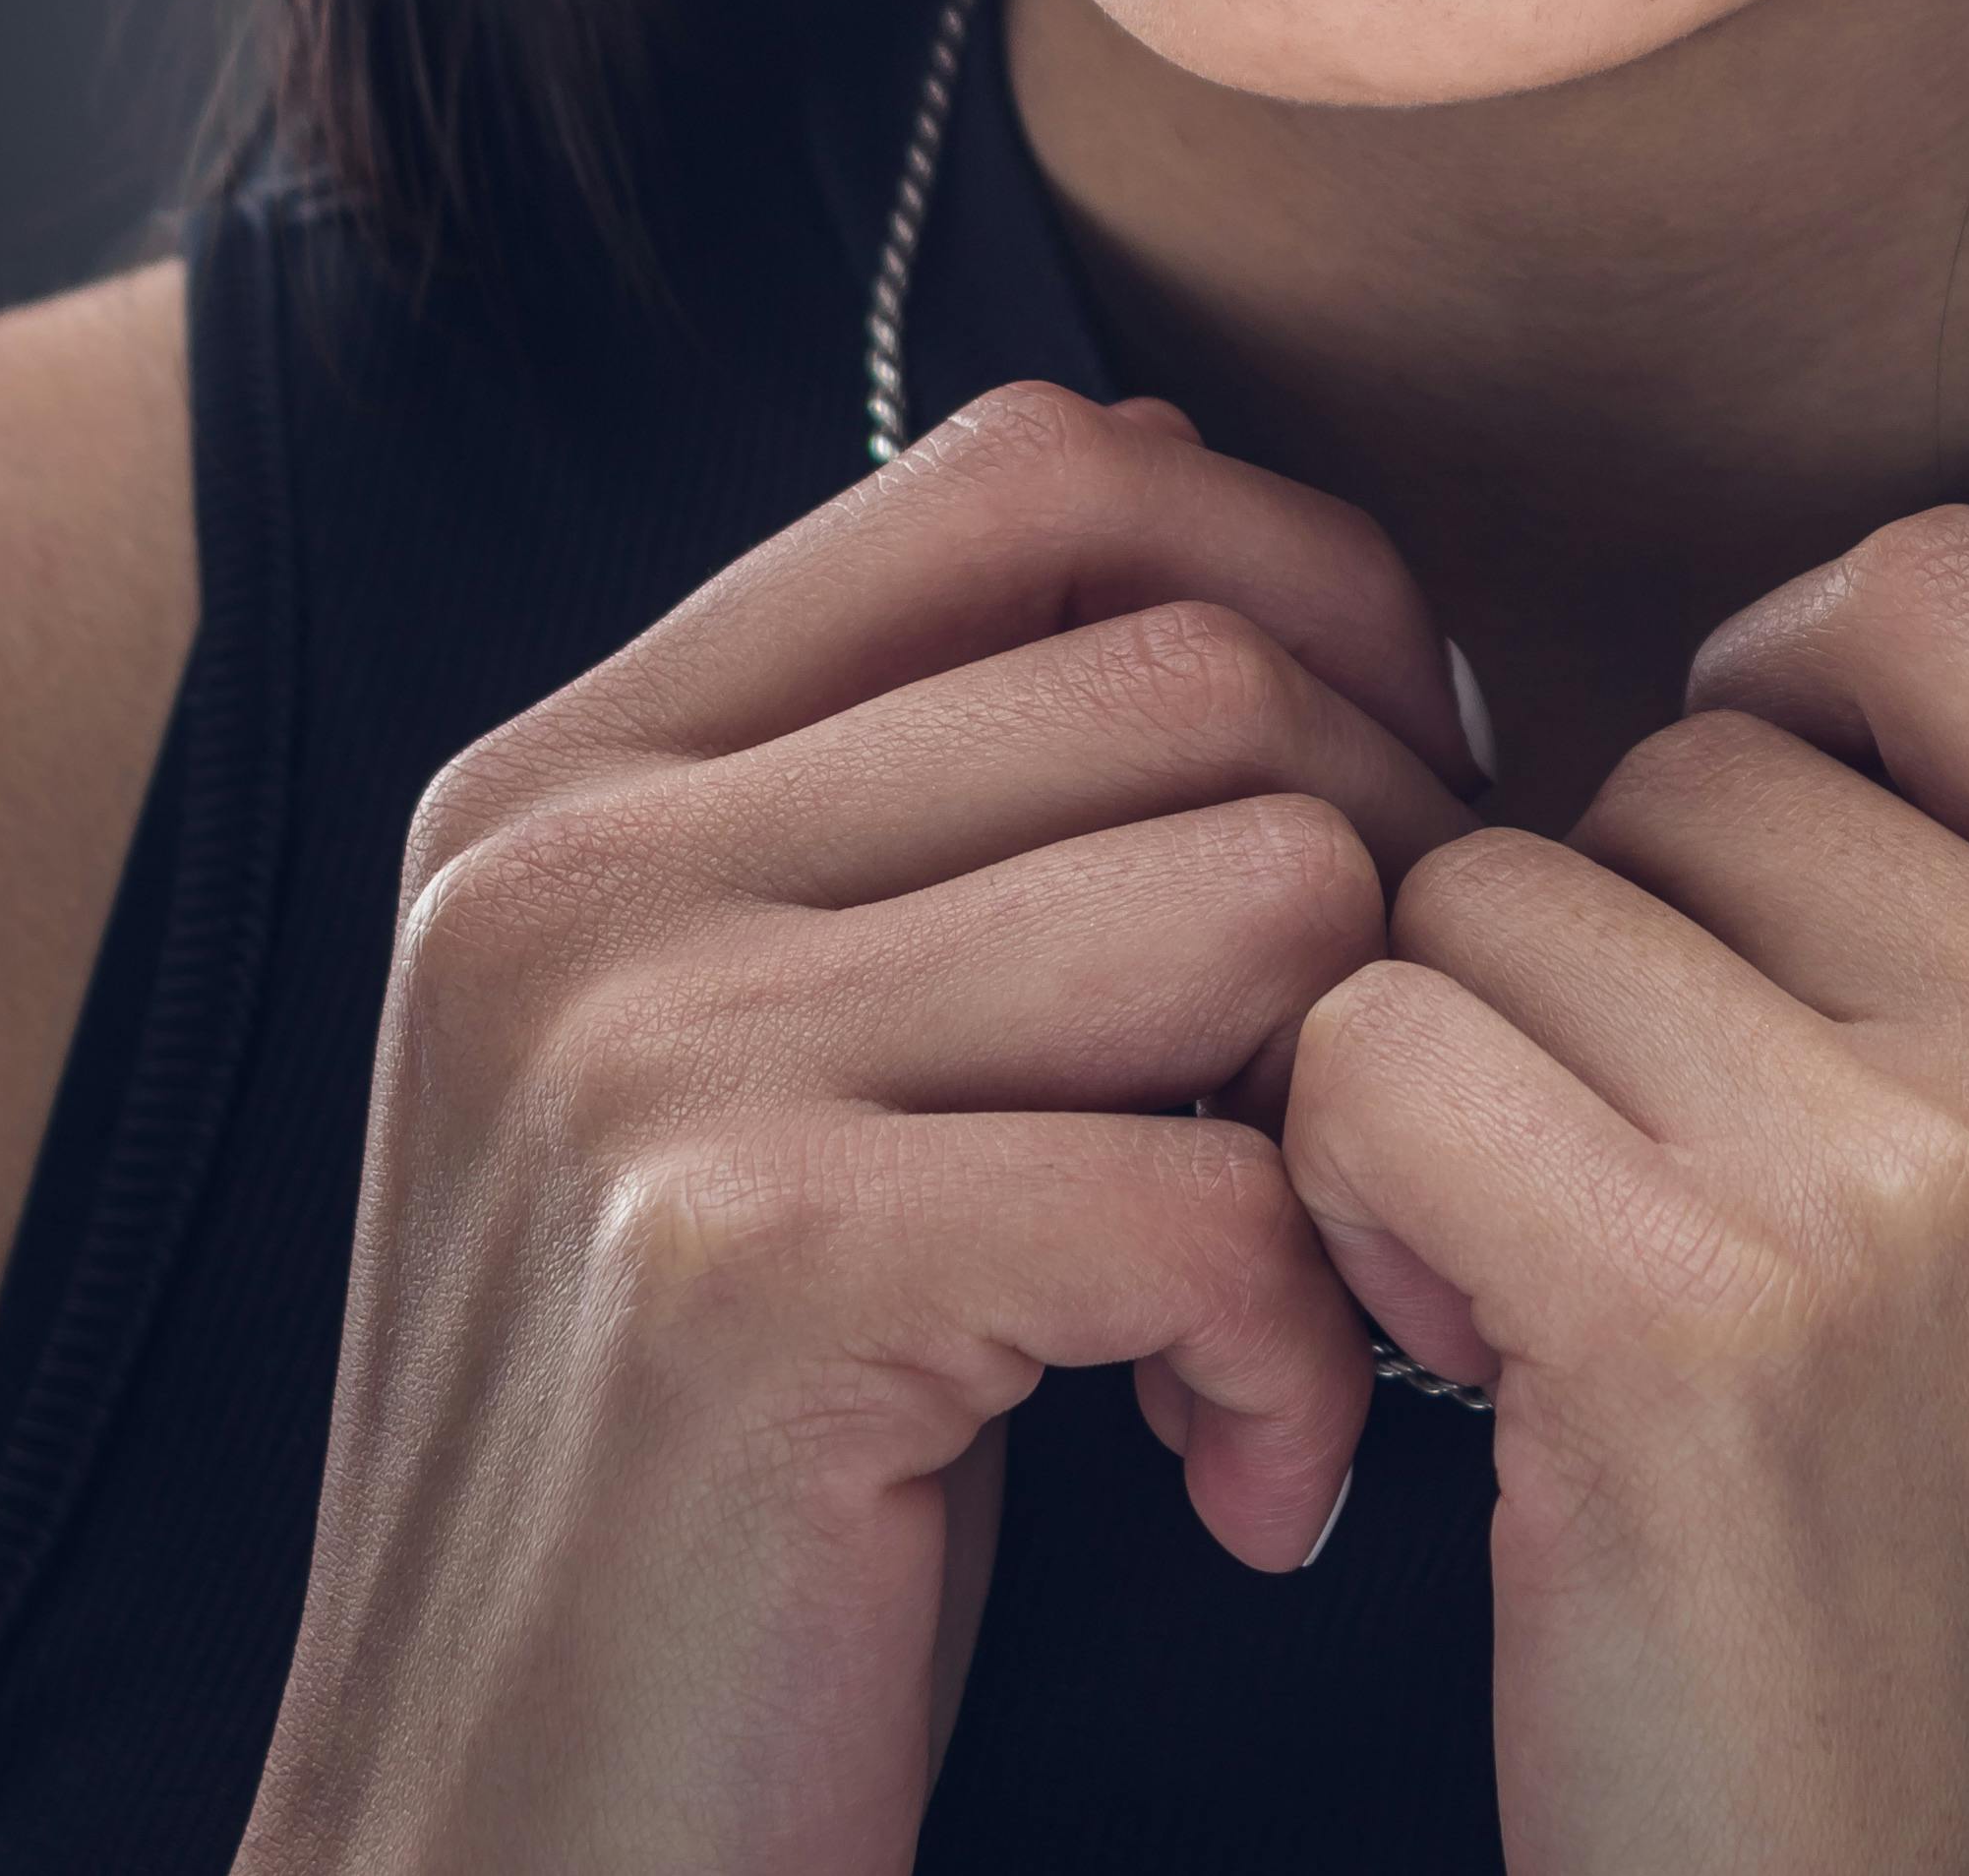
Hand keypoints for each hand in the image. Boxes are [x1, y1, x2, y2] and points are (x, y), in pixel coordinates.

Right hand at [235, 383, 1476, 1875]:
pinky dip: (1309, 1356)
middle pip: (1193, 671)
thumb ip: (925, 827)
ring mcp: (638, 1054)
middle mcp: (572, 866)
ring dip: (1368, 1126)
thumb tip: (1284, 610)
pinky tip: (1250, 1486)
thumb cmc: (729, 1500)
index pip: (1032, 469)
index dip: (1293, 580)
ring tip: (1297, 1314)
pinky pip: (1223, 1190)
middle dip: (1393, 881)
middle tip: (1388, 1121)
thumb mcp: (754, 1085)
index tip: (1397, 795)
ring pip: (1263, 890)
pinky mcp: (749, 1274)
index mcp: (571, 776)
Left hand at [1282, 504, 1968, 1875]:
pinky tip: (1454, 1357)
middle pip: (1695, 764)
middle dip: (1606, 952)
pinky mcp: (1694, 1323)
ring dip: (1464, 1073)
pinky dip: (1351, 1186)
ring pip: (1503, 896)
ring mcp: (1936, 1181)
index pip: (1958, 590)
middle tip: (1637, 1188)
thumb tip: (1782, 689)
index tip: (1728, 881)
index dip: (1780, 690)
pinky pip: (1378, 1049)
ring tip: (1551, 1296)